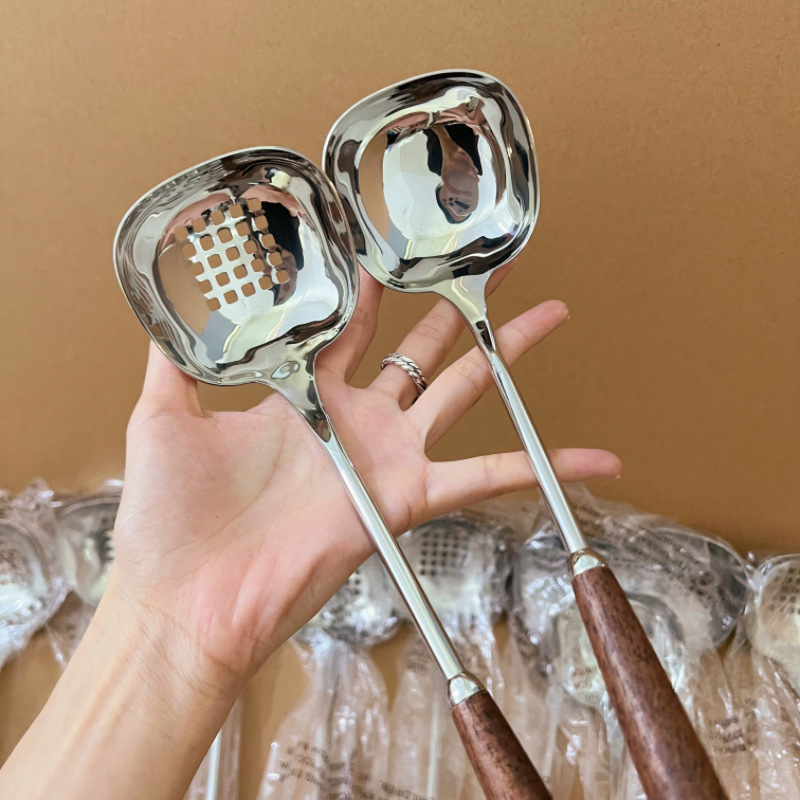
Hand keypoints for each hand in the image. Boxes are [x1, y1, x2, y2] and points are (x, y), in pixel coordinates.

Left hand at [114, 268, 620, 687]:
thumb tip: (165, 309)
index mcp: (302, 397)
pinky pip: (483, 478)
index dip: (370, 287)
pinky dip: (538, 467)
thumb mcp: (164, 416)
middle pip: (420, 349)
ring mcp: (384, 456)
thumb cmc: (171, 517)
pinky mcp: (403, 497)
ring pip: (463, 391)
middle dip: (454, 307)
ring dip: (506, 354)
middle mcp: (352, 421)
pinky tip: (591, 457)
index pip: (348, 327)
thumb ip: (173, 359)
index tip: (391, 243)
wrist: (187, 599)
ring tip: (548, 314)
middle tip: (485, 266)